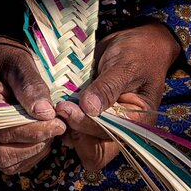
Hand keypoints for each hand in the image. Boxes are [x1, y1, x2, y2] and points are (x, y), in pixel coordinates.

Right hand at [0, 33, 65, 174]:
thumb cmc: (4, 59)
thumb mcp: (19, 63)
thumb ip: (30, 86)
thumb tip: (45, 113)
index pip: (4, 130)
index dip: (33, 131)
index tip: (58, 124)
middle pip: (3, 154)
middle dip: (35, 145)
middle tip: (58, 128)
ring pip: (7, 162)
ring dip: (34, 152)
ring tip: (50, 130)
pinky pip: (10, 163)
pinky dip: (30, 155)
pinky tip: (42, 136)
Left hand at [56, 21, 180, 169]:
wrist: (135, 41)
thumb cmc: (138, 52)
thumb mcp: (126, 66)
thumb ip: (108, 87)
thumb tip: (89, 109)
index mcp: (134, 122)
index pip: (107, 138)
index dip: (85, 128)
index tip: (66, 108)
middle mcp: (118, 128)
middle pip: (91, 150)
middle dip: (72, 132)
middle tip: (57, 108)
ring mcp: (100, 122)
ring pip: (78, 140)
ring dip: (64, 126)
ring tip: (52, 106)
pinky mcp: (86, 113)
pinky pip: (71, 124)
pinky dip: (61, 117)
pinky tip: (52, 102)